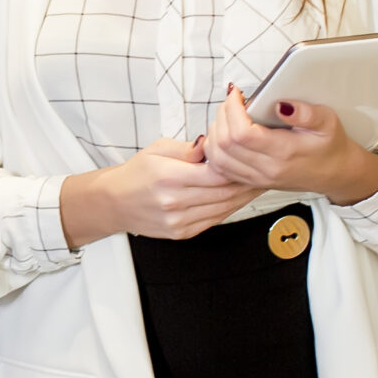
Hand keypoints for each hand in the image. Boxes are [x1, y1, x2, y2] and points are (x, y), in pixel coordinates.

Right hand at [60, 136, 257, 246]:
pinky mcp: (182, 233)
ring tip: (256, 183)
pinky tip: (237, 197)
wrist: (114, 202)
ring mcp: (179, 221)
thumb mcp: (158, 149)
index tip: (250, 158)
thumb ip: (189, 148)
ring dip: (242, 197)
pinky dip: (228, 208)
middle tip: (262, 170)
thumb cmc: (136, 173)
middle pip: (224, 193)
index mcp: (169, 177)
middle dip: (247, 182)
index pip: (217, 173)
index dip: (238, 166)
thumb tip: (213, 144)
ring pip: (223, 208)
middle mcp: (175, 202)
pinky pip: (214, 220)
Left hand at [203, 84, 377, 204]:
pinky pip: (220, 168)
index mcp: (284, 152)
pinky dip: (215, 149)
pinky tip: (225, 133)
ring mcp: (256, 178)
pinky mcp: (251, 181)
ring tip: (228, 115)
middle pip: (224, 144)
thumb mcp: (327, 122)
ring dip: (216, 132)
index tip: (237, 94)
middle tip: (232, 101)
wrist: (335, 173)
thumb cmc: (330, 146)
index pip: (242, 134)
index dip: (232, 109)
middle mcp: (266, 169)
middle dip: (222, 115)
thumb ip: (306, 113)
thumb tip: (282, 104)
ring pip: (217, 157)